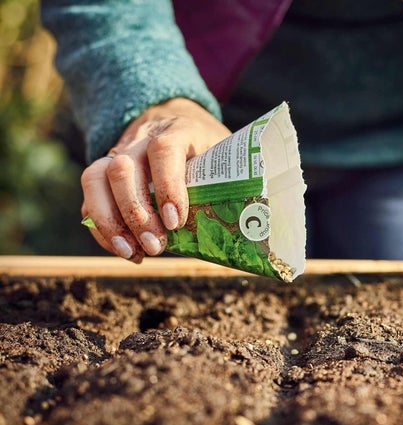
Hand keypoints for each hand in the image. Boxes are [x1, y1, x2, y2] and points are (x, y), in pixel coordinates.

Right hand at [81, 98, 230, 262]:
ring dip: (110, 222)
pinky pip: (89, 198)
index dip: (167, 186)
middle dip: (136, 213)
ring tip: (133, 252)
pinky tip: (125, 249)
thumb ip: (226, 185)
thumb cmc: (209, 150)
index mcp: (178, 130)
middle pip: (122, 169)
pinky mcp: (104, 172)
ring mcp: (118, 153)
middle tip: (156, 245)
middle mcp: (142, 139)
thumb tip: (240, 231)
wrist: (181, 122)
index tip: (175, 221)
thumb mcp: (225, 159)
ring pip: (95, 179)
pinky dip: (101, 228)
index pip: (164, 151)